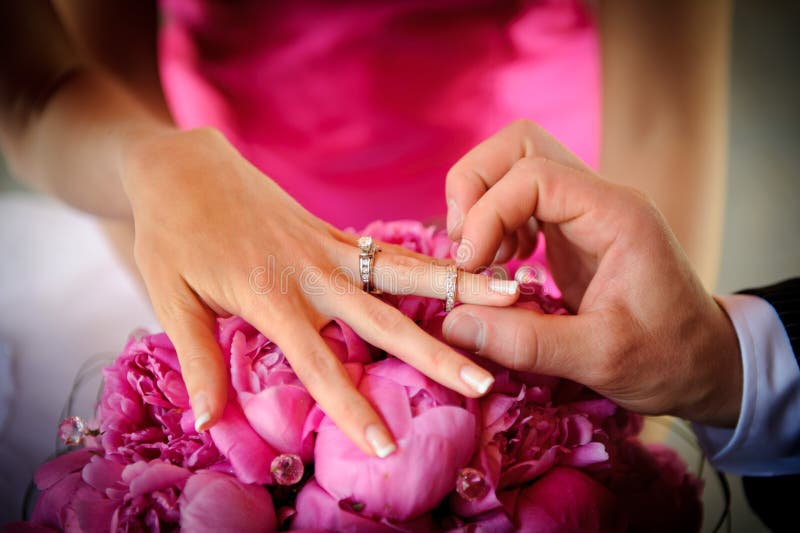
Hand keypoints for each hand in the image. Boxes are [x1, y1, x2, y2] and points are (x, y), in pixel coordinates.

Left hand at [121, 127, 519, 456]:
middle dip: (435, 354)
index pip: (320, 364)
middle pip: (383, 320)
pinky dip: (430, 262)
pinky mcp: (332, 230)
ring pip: (403, 273)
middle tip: (484, 381)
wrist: (182, 166)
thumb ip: (198, 360)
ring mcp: (327, 246)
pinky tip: (467, 269)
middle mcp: (311, 272)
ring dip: (458, 288)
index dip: (353, 407)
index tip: (387, 444)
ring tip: (511, 295)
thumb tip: (209, 426)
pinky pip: (389, 250)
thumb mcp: (171, 298)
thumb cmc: (171, 235)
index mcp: (270, 297)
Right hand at [442, 120, 741, 426]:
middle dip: (475, 188)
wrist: (705, 361)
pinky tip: (498, 263)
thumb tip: (453, 323)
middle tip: (463, 247)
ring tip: (478, 258)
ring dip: (480, 203)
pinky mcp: (570, 228)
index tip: (469, 265)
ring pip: (514, 165)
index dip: (487, 213)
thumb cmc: (668, 358)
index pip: (534, 174)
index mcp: (615, 215)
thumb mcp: (601, 360)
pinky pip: (518, 198)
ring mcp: (583, 209)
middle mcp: (598, 199)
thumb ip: (527, 342)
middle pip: (519, 146)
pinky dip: (493, 222)